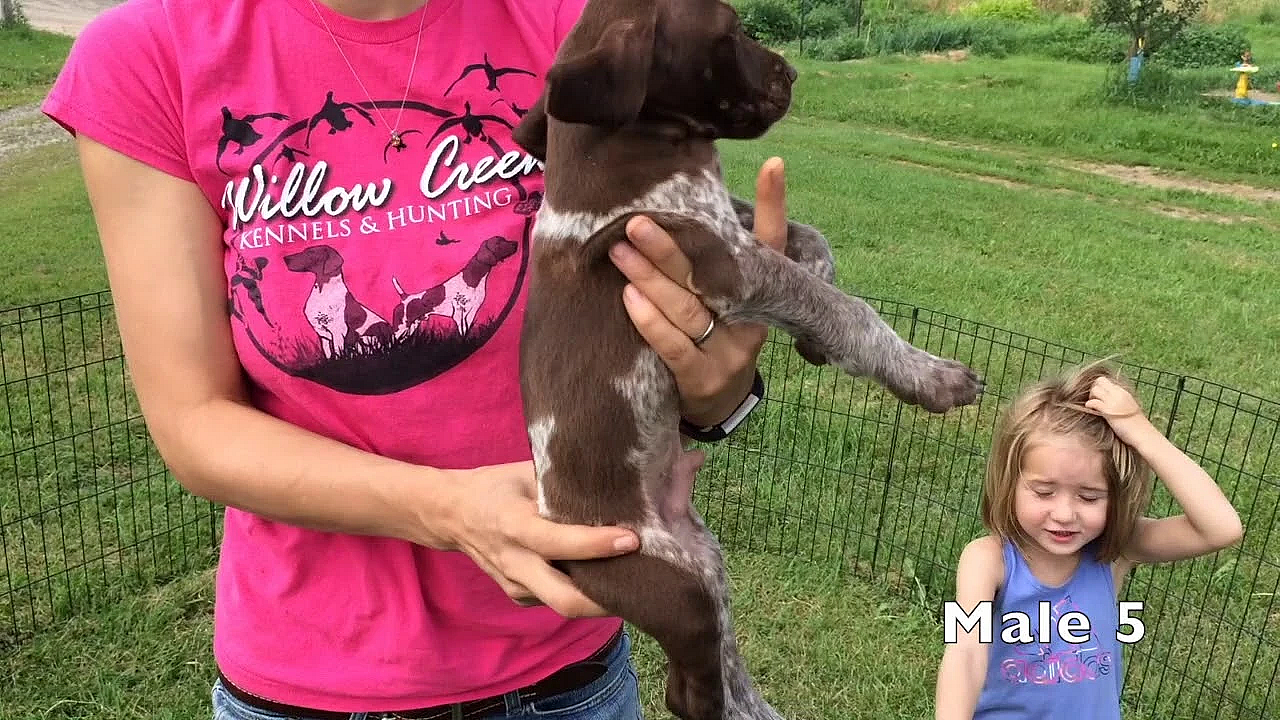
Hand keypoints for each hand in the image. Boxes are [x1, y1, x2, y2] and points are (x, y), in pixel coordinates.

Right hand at [441, 461, 638, 616]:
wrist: (452, 513)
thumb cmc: (496, 486)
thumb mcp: (525, 472)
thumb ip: (563, 484)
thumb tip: (613, 484)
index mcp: (513, 524)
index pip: (557, 542)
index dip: (596, 544)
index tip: (631, 539)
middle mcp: (513, 561)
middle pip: (563, 599)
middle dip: (606, 598)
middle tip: (642, 580)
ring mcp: (513, 584)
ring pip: (562, 604)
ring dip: (598, 598)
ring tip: (631, 579)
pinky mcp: (517, 595)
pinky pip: (554, 600)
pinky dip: (581, 592)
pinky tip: (602, 576)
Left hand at [608, 157, 789, 426]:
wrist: (716, 403)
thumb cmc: (712, 333)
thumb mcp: (722, 296)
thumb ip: (706, 255)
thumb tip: (678, 203)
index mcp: (760, 291)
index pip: (771, 242)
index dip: (773, 205)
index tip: (773, 164)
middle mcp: (750, 318)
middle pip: (710, 274)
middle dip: (672, 246)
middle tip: (637, 220)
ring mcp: (728, 351)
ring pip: (686, 308)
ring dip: (650, 278)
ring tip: (619, 251)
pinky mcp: (703, 379)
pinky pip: (673, 345)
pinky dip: (649, 319)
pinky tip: (628, 296)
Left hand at [1085, 376, 1152, 443]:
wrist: (1143, 434)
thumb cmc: (1136, 425)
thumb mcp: (1129, 407)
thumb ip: (1120, 401)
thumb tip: (1109, 400)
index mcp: (1124, 393)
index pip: (1106, 380)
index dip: (1099, 387)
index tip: (1099, 397)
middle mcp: (1119, 394)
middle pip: (1100, 380)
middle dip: (1094, 388)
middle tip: (1095, 399)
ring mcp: (1114, 402)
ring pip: (1095, 389)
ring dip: (1091, 397)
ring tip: (1094, 407)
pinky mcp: (1108, 411)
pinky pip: (1093, 402)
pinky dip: (1089, 405)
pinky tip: (1092, 410)